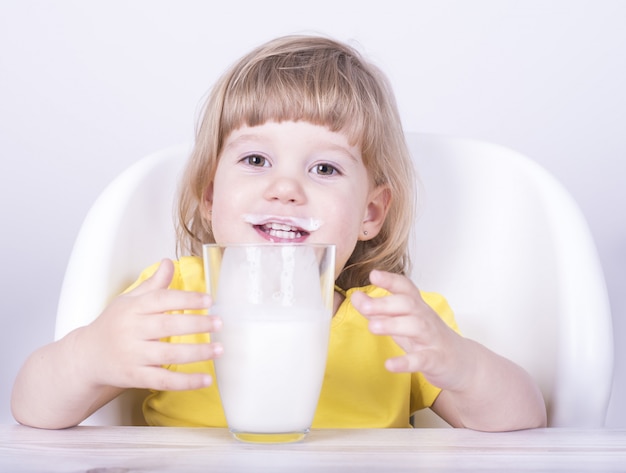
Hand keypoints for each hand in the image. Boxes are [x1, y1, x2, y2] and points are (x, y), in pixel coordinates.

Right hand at [74, 259, 221, 391]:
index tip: (208, 300)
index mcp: (132, 309)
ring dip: (196, 353)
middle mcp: (131, 331)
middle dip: (196, 324)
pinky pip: (163, 380)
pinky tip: (205, 379)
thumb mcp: (128, 301)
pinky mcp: (134, 377)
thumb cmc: (112, 326)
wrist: (85, 358)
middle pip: (167, 326)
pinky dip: (185, 382)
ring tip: (219, 349)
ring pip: (167, 354)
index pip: (162, 300)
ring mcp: (132, 355)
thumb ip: (152, 284)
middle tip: (219, 322)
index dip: (186, 299)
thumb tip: (169, 262)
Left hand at [351, 270, 471, 391]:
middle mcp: (425, 318)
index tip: (374, 274)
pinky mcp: (436, 360)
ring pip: (415, 326)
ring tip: (372, 327)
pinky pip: (422, 359)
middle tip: (363, 306)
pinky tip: (389, 364)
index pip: (405, 288)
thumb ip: (379, 310)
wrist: (462, 362)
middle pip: (408, 304)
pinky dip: (406, 362)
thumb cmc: (427, 338)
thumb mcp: (402, 321)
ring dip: (393, 325)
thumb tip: (356, 297)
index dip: (390, 280)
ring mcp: (432, 339)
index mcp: (416, 307)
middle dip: (385, 303)